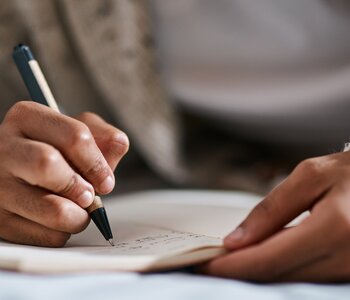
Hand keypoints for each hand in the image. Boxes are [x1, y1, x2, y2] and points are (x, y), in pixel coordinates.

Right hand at [0, 102, 128, 246]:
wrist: (16, 172)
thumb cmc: (53, 151)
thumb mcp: (76, 132)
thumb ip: (102, 136)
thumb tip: (118, 143)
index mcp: (27, 118)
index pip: (75, 136)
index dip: (98, 163)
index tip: (106, 181)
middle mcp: (4, 147)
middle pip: (49, 165)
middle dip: (81, 187)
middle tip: (89, 196)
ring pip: (52, 209)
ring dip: (78, 216)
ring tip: (77, 210)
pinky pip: (46, 236)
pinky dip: (62, 232)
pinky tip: (55, 220)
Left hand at [201, 152, 349, 281]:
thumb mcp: (310, 176)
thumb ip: (272, 209)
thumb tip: (236, 240)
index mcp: (336, 227)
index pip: (270, 258)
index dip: (233, 265)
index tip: (204, 263)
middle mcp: (346, 257)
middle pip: (277, 274)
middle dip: (238, 271)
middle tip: (208, 262)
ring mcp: (349, 270)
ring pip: (289, 280)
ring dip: (254, 273)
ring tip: (227, 260)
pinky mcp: (347, 272)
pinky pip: (304, 277)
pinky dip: (276, 270)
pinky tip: (258, 259)